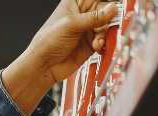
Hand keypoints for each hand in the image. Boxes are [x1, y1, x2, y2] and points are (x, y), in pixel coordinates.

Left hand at [2, 1, 118, 115]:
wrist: (44, 66)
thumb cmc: (47, 42)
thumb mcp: (71, 25)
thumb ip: (93, 17)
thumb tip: (112, 8)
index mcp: (76, 3)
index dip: (107, 3)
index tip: (113, 8)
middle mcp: (84, 14)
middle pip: (107, 11)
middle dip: (109, 20)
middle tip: (105, 28)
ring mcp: (88, 29)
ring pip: (108, 26)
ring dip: (105, 34)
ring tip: (96, 43)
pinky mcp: (92, 43)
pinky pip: (105, 40)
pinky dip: (104, 44)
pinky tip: (97, 47)